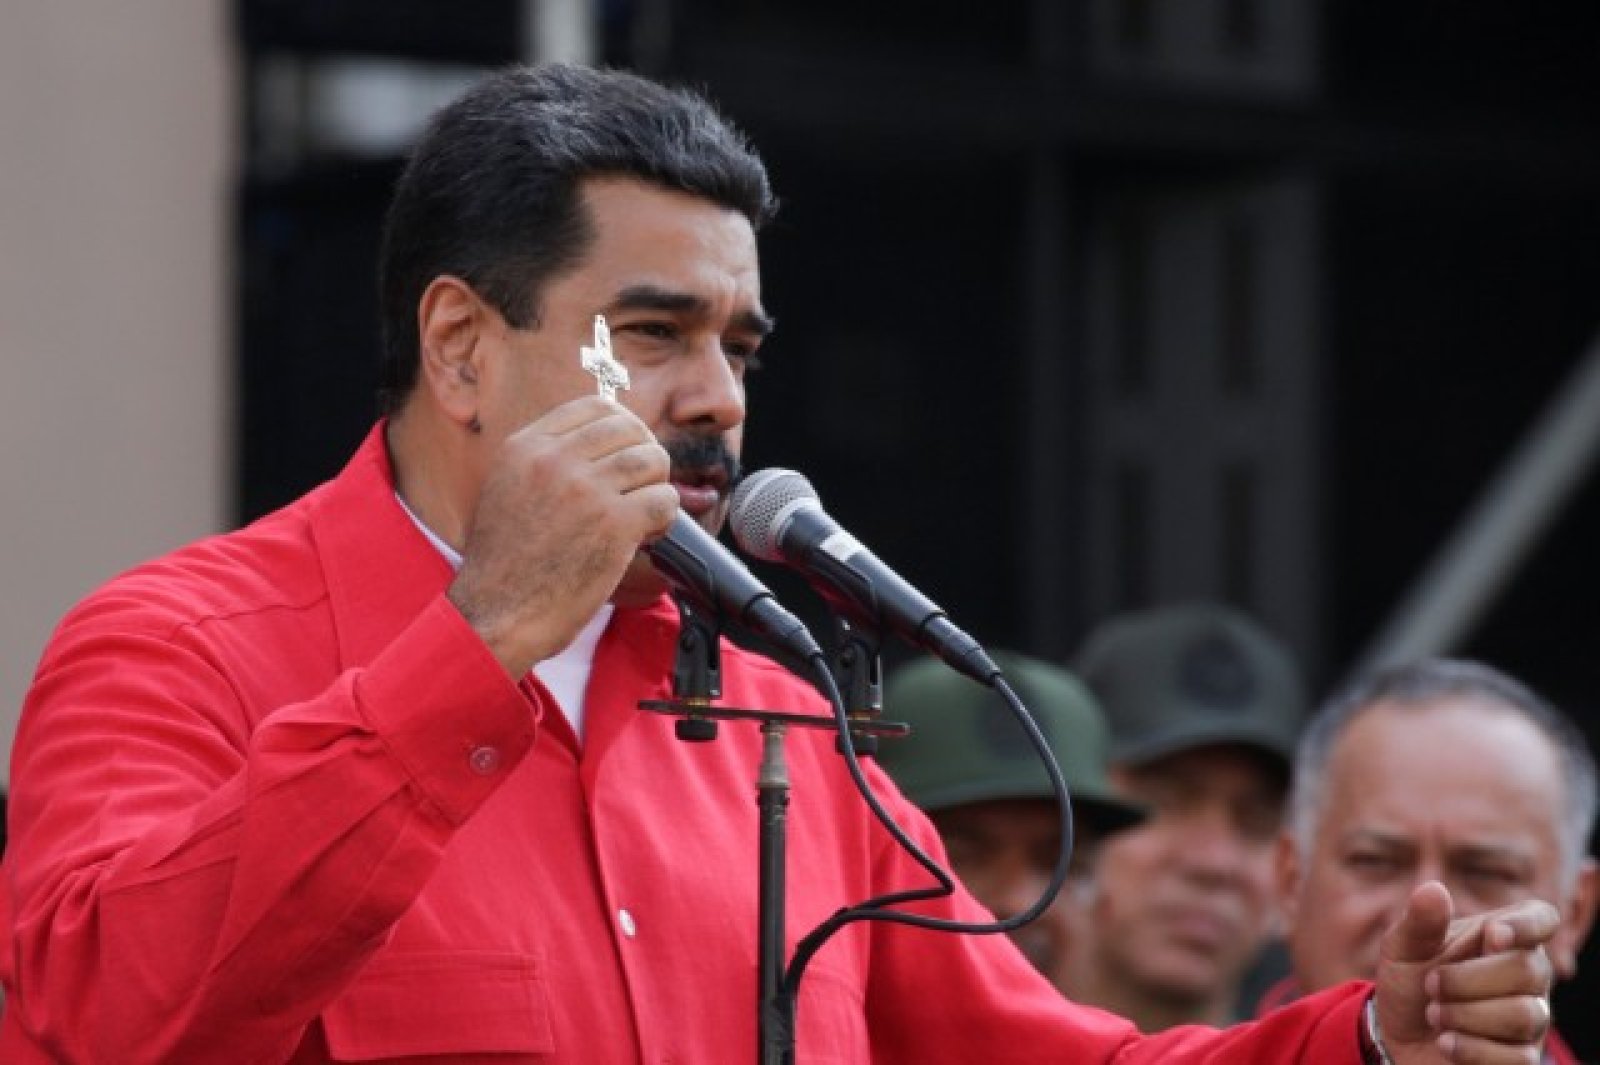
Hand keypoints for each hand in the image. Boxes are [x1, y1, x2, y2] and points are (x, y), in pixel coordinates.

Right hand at [448, 395, 677, 675]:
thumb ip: (547, 461)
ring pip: (653, 461)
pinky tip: (646, 536)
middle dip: (645, 456)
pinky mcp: (613, 523)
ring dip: (657, 486)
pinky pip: (664, 500)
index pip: (596, 407)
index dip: (623, 429)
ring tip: (643, 514)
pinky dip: (665, 517)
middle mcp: (555, 459)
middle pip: (631, 429)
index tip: (625, 455)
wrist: (496, 615)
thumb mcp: (507, 488)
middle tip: (641, 487)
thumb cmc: (505, 564)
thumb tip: (603, 442)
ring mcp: (586, 489)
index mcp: (526, 446)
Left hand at [1373, 881, 1555, 1064]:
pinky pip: (1517, 1057)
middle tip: (1431, 986)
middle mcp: (1527, 975)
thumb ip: (1419, 922)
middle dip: (1467, 980)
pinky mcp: (1523, 1058)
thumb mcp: (1403, 948)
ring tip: (1434, 1014)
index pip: (1541, 918)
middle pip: (1529, 971)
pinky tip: (1445, 1042)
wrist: (1397, 1036)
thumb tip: (1433, 889)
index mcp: (1503, 936)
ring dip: (1465, 1016)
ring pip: (1525, 1015)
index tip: (1493, 935)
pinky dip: (1471, 1049)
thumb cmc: (1410, 982)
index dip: (1527, 925)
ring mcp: (1531, 1018)